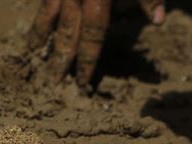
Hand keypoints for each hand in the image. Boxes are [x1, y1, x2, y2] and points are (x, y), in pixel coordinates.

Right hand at [28, 0, 165, 85]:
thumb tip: (159, 21)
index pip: (92, 36)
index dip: (87, 61)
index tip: (83, 84)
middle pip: (66, 30)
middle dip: (61, 58)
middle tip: (53, 83)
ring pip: (47, 12)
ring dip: (41, 35)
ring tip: (33, 54)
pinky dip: (40, 11)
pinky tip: (36, 21)